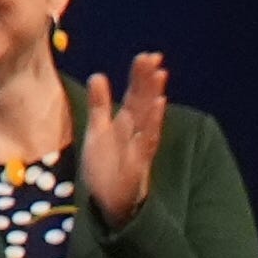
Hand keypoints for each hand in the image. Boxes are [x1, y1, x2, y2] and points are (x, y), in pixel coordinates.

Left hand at [78, 52, 168, 227]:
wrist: (109, 201)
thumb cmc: (107, 165)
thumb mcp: (98, 130)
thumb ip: (100, 105)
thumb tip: (99, 76)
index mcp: (125, 123)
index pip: (134, 96)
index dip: (140, 77)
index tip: (147, 56)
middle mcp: (135, 132)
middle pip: (142, 102)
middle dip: (148, 81)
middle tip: (154, 57)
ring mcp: (138, 147)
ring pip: (147, 118)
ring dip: (153, 97)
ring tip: (159, 75)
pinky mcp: (138, 163)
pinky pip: (147, 141)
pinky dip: (152, 124)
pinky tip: (158, 106)